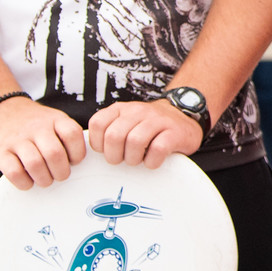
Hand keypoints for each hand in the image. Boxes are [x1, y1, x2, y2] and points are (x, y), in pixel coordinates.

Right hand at [0, 97, 87, 189]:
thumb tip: (84, 161)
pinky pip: (14, 172)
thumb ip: (67, 135)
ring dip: (44, 179)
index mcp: (54, 119)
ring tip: (45, 179)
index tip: (73, 161)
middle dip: (61, 172)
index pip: (73, 135)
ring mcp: (17, 139)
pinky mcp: (0, 151)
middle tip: (59, 175)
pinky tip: (27, 181)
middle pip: (55, 154)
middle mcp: (36, 128)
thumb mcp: (54, 119)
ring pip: (35, 164)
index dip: (77, 153)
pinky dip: (24, 182)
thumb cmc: (33, 123)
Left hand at [89, 98, 203, 168]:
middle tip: (121, 160)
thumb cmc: (150, 126)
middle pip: (114, 135)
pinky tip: (153, 161)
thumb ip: (108, 131)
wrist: (184, 116)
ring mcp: (158, 120)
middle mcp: (138, 111)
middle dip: (114, 155)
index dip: (98, 143)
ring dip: (133, 158)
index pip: (97, 123)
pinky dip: (152, 161)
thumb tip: (87, 151)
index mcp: (122, 109)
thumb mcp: (126, 122)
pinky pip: (158, 149)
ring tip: (138, 160)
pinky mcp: (174, 132)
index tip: (107, 151)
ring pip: (135, 141)